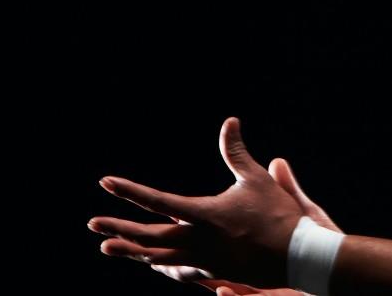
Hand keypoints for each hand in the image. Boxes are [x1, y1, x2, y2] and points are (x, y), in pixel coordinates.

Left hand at [89, 118, 312, 288]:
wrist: (298, 256)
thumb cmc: (278, 214)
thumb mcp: (256, 179)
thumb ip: (236, 152)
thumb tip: (229, 121)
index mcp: (203, 215)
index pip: (157, 201)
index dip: (129, 191)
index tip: (106, 182)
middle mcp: (197, 241)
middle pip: (148, 237)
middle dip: (118, 229)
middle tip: (93, 225)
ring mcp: (204, 260)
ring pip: (158, 258)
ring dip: (133, 251)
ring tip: (110, 247)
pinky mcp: (214, 272)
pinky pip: (180, 270)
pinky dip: (162, 265)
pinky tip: (153, 263)